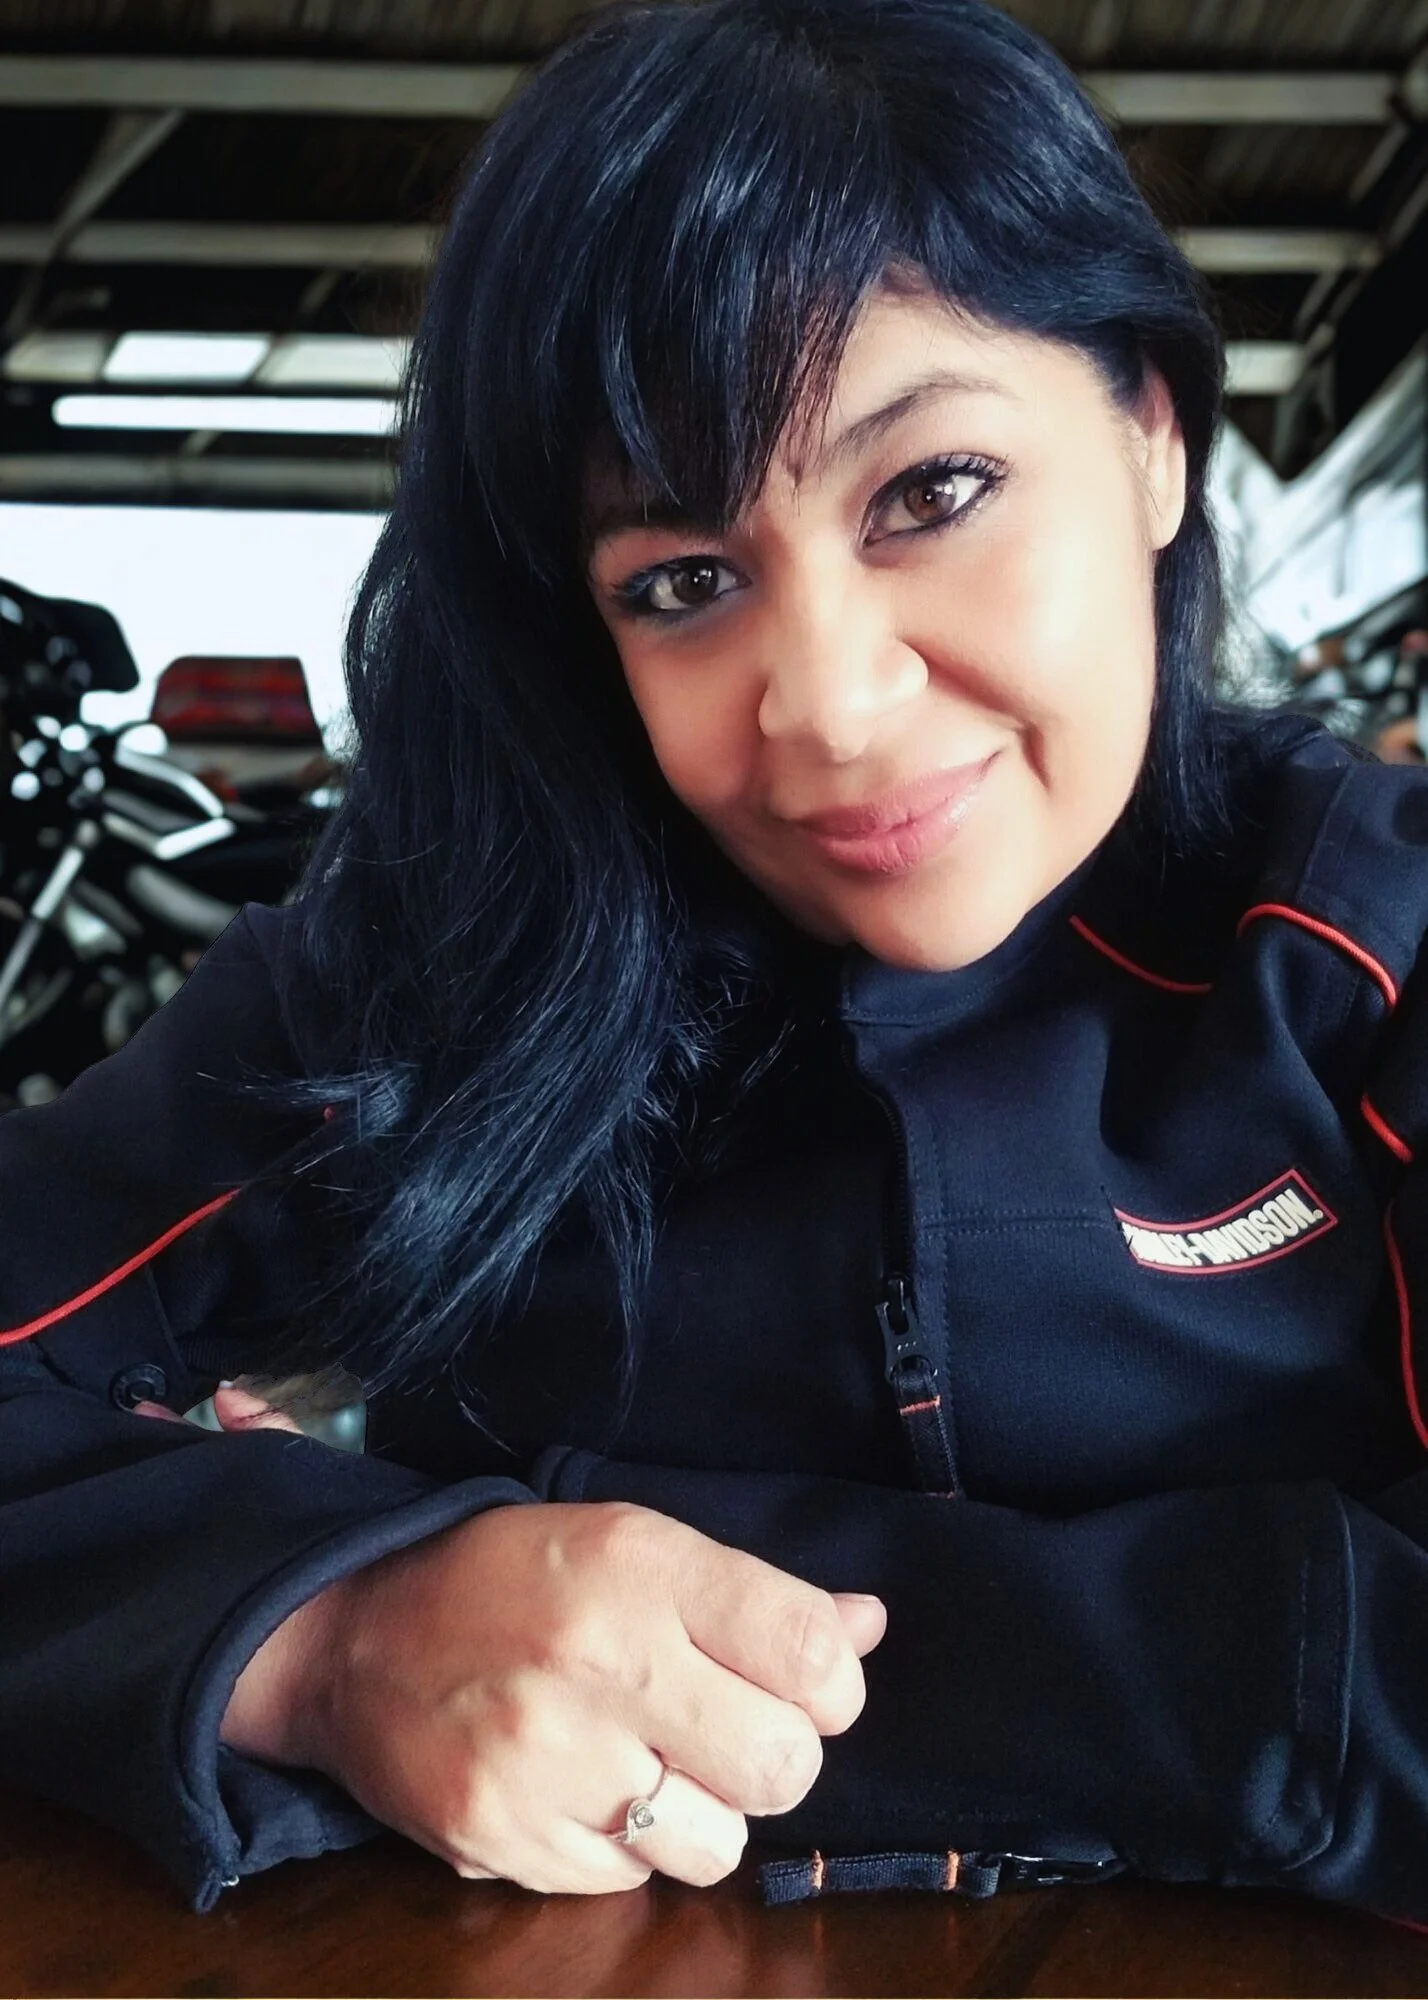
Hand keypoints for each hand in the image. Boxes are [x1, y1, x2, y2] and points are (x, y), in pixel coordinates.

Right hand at [205, 1397, 884, 1894]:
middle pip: (783, 1765)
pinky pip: (627, 1880)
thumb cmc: (513, 1578)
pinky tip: (580, 1789)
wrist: (356, 1635)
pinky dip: (621, 1847)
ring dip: (700, 1816)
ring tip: (647, 1765)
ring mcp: (547, 1760)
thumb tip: (867, 1626)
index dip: (834, 1686)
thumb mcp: (632, 1542)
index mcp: (642, 1567)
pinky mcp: (502, 1839)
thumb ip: (752, 1592)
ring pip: (716, 1845)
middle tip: (727, 1733)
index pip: (812, 1652)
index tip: (806, 1687)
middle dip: (774, 1760)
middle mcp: (601, 1660)